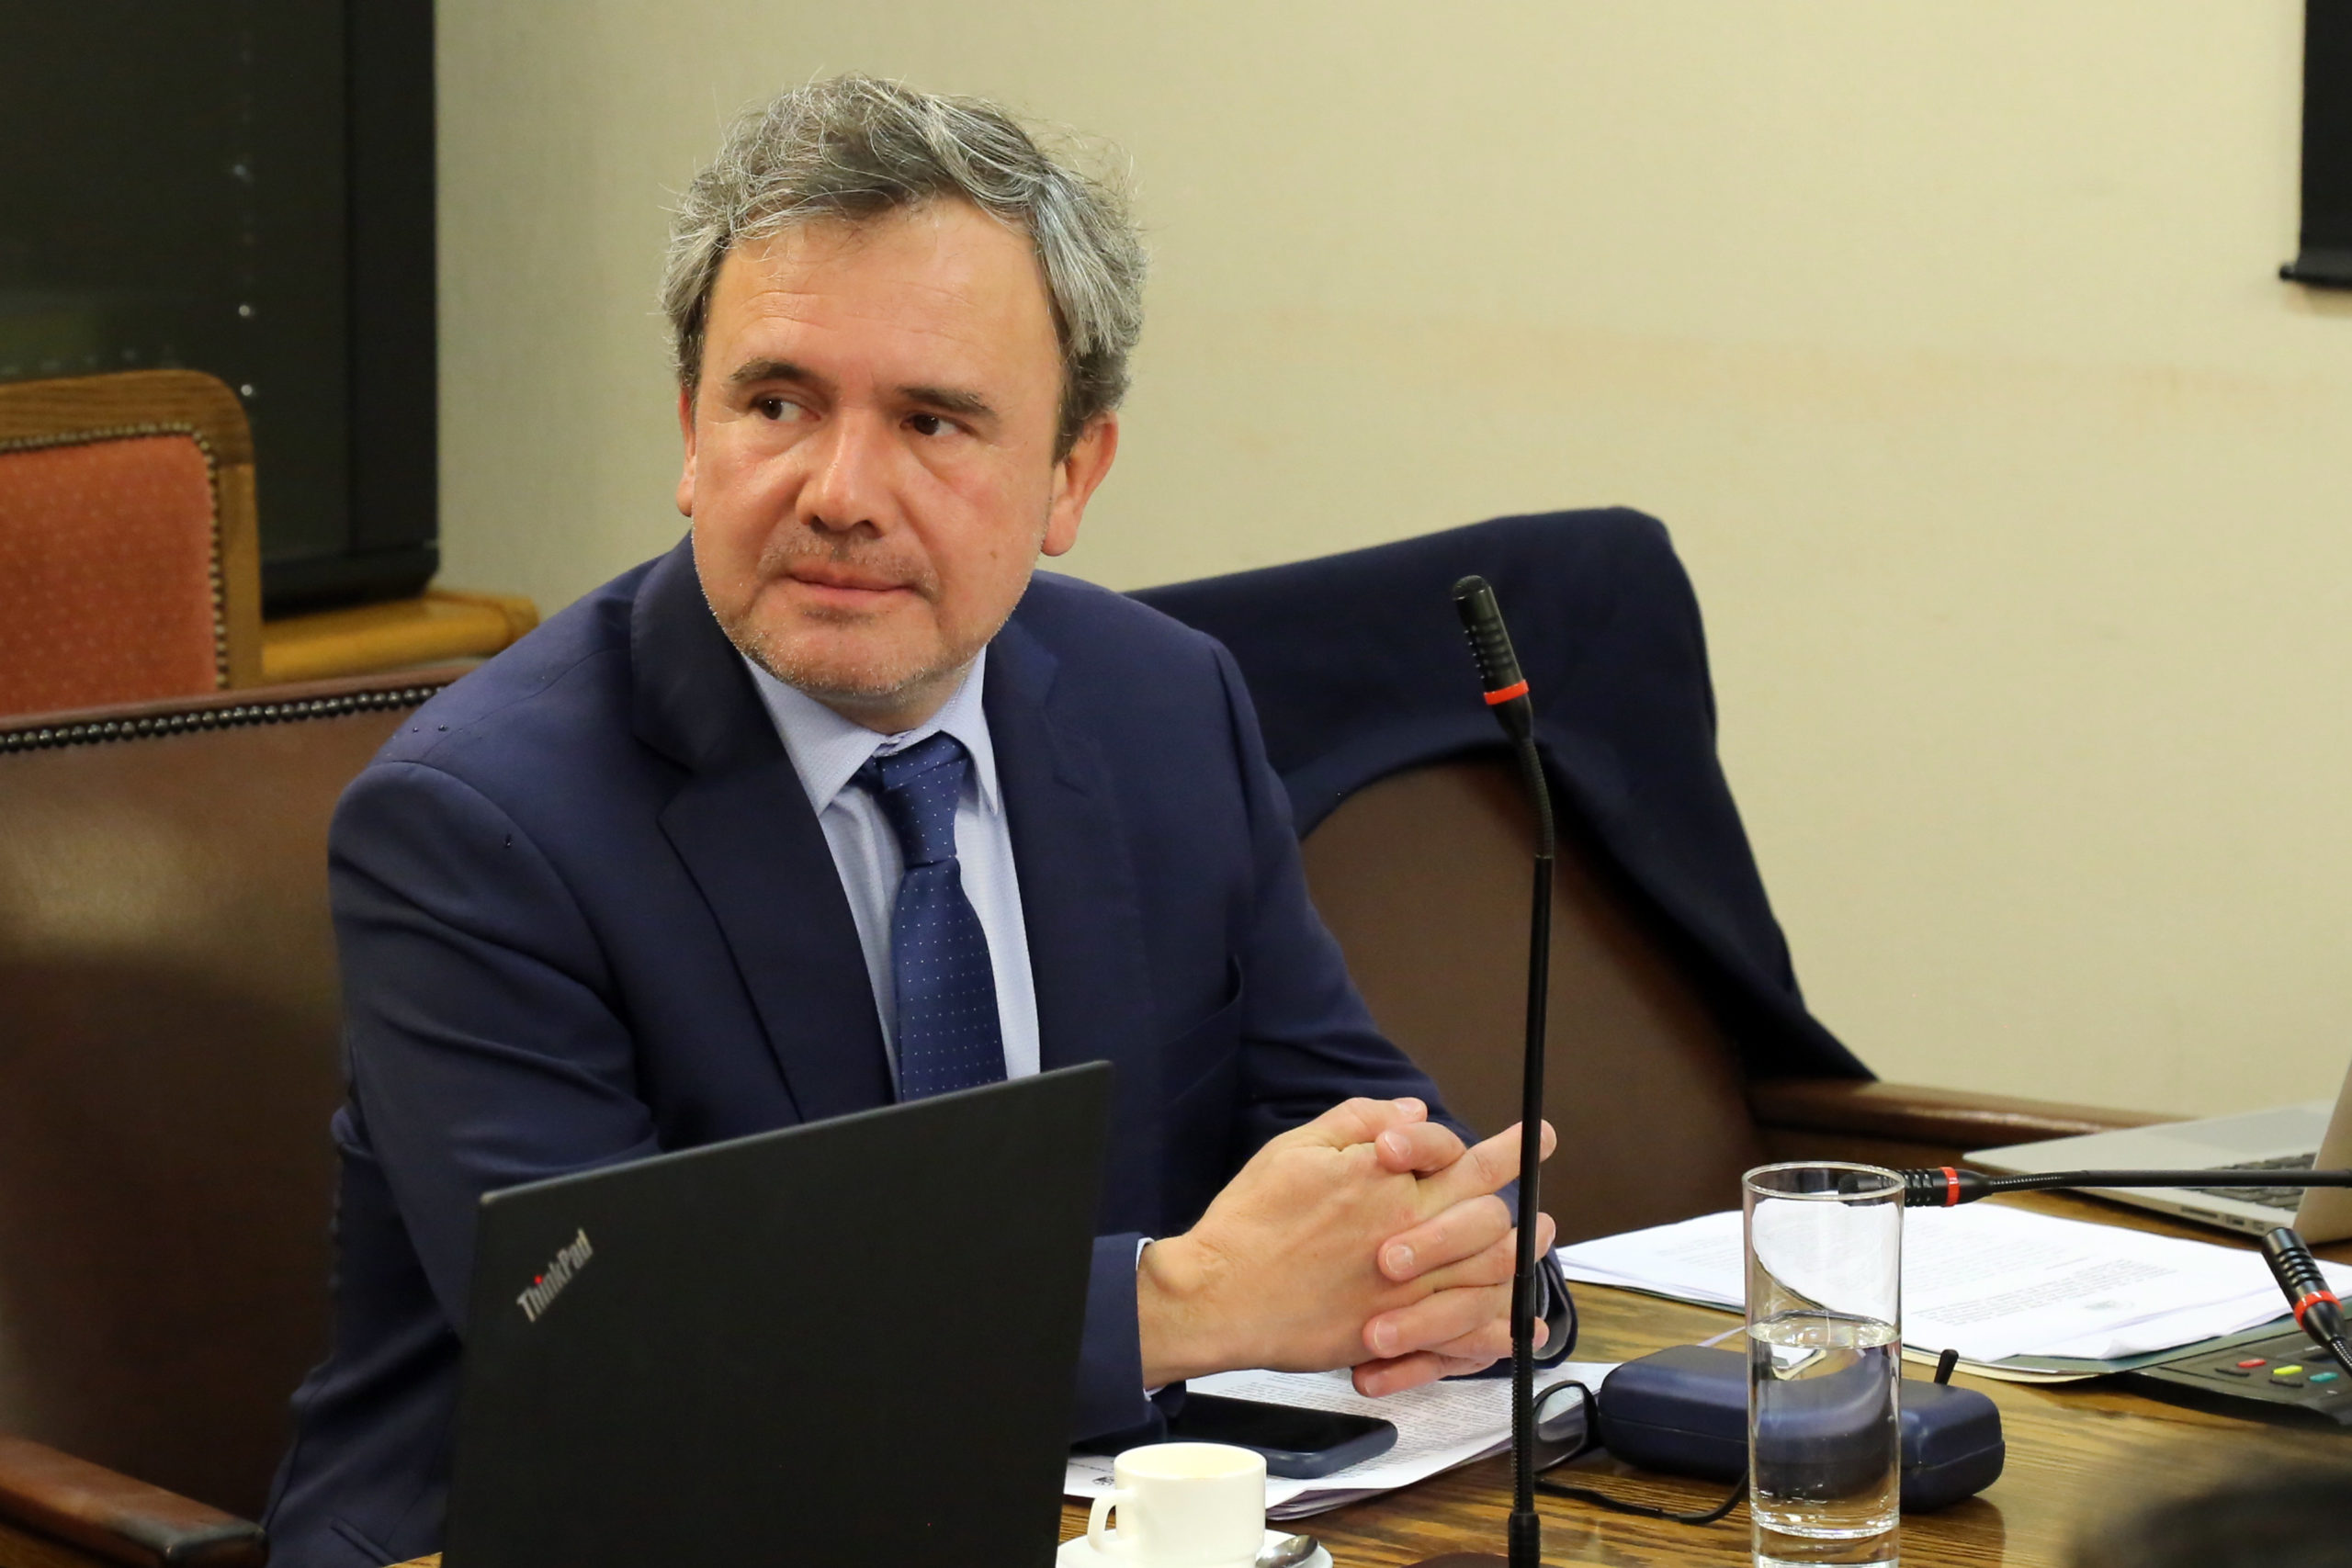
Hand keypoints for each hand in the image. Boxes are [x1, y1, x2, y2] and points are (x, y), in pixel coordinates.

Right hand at [1134, 1097, 1552, 1386]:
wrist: (1219, 1294)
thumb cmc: (1251, 1220)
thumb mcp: (1297, 1147)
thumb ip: (1360, 1122)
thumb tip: (1413, 1113)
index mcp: (1387, 1182)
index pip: (1465, 1155)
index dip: (1508, 1144)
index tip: (1533, 1137)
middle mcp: (1409, 1232)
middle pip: (1492, 1213)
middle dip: (1526, 1200)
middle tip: (1544, 1202)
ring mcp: (1408, 1288)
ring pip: (1492, 1270)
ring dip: (1524, 1256)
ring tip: (1536, 1245)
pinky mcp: (1397, 1332)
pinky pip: (1467, 1331)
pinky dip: (1499, 1328)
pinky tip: (1515, 1324)